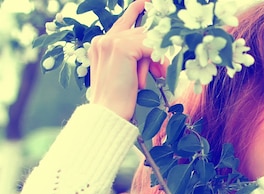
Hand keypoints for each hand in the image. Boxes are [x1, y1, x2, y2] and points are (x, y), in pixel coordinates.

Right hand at [88, 0, 166, 119]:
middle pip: (140, 33)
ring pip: (146, 39)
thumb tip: (159, 51)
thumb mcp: (127, 74)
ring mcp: (110, 41)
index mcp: (100, 44)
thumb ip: (136, 58)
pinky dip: (158, 59)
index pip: (123, 21)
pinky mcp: (121, 48)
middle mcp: (103, 39)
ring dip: (158, 59)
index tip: (148, 2)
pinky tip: (158, 73)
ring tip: (159, 75)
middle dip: (156, 50)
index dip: (137, 10)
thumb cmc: (119, 99)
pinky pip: (149, 47)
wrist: (109, 113)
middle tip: (163, 70)